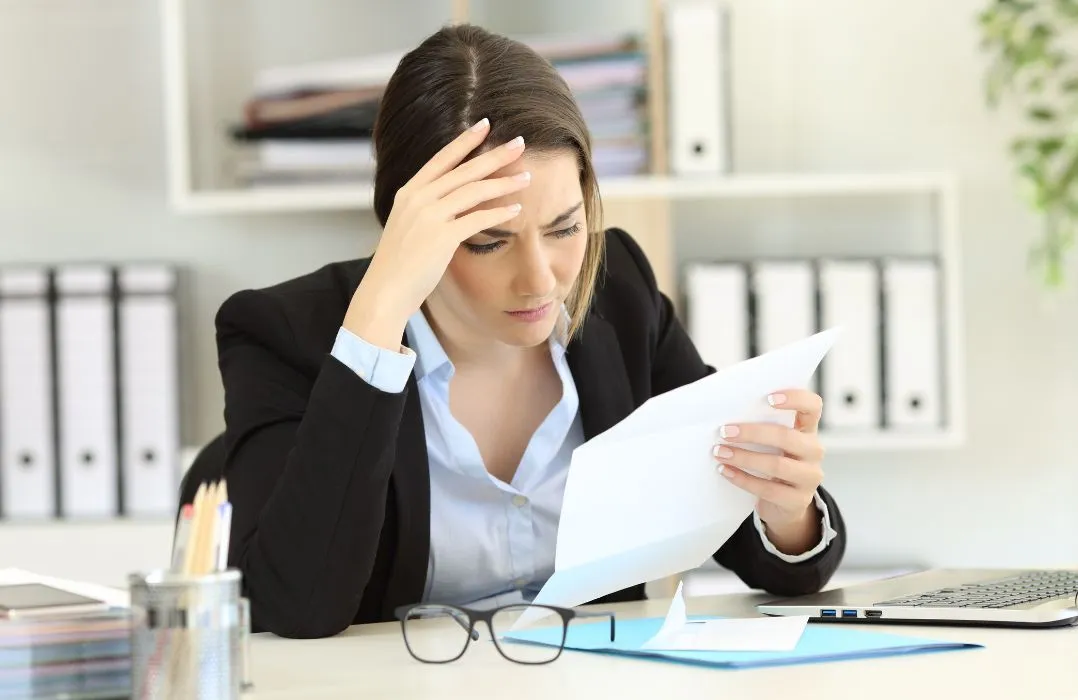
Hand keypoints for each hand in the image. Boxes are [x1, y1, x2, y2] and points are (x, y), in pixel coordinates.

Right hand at [344, 118, 530, 349]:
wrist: (384, 291)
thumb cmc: (398, 265)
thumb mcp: (407, 227)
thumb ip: (426, 211)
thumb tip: (450, 203)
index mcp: (408, 193)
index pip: (442, 159)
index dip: (465, 141)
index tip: (485, 125)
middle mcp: (418, 198)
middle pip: (464, 170)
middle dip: (494, 155)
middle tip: (520, 143)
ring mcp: (429, 216)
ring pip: (474, 190)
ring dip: (504, 182)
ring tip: (527, 177)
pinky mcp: (441, 237)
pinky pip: (478, 219)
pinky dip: (499, 213)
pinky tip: (517, 209)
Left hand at [712, 389, 824, 553]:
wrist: (784, 505)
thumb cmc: (773, 461)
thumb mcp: (773, 443)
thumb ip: (761, 426)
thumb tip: (726, 415)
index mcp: (808, 430)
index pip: (812, 407)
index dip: (795, 399)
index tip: (768, 398)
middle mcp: (814, 451)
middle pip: (787, 437)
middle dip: (753, 433)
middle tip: (724, 431)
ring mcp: (809, 478)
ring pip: (776, 465)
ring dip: (743, 457)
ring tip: (719, 452)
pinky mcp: (798, 501)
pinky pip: (768, 489)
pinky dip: (742, 479)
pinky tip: (724, 471)